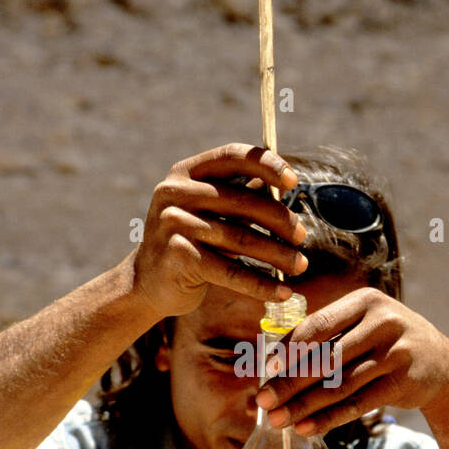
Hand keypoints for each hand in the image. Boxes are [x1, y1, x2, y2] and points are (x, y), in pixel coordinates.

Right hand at [132, 143, 308, 320]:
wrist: (147, 283)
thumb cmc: (190, 242)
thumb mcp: (209, 212)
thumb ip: (239, 195)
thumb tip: (285, 182)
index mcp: (185, 173)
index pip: (232, 156)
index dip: (267, 164)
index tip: (294, 181)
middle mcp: (175, 193)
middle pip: (243, 202)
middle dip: (280, 220)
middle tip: (302, 236)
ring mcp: (174, 224)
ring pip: (241, 239)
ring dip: (278, 255)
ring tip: (300, 265)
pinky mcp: (178, 258)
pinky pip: (230, 272)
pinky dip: (261, 284)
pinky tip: (282, 292)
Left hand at [254, 288, 448, 434]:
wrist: (441, 363)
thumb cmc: (385, 342)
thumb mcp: (361, 325)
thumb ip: (323, 339)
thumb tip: (268, 366)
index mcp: (364, 301)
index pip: (318, 325)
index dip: (290, 348)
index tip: (266, 369)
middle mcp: (383, 322)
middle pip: (326, 358)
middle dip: (290, 383)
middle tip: (263, 402)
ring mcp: (395, 353)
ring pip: (340, 384)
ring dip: (304, 405)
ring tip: (277, 421)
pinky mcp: (403, 382)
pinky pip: (359, 403)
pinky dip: (329, 418)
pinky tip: (306, 428)